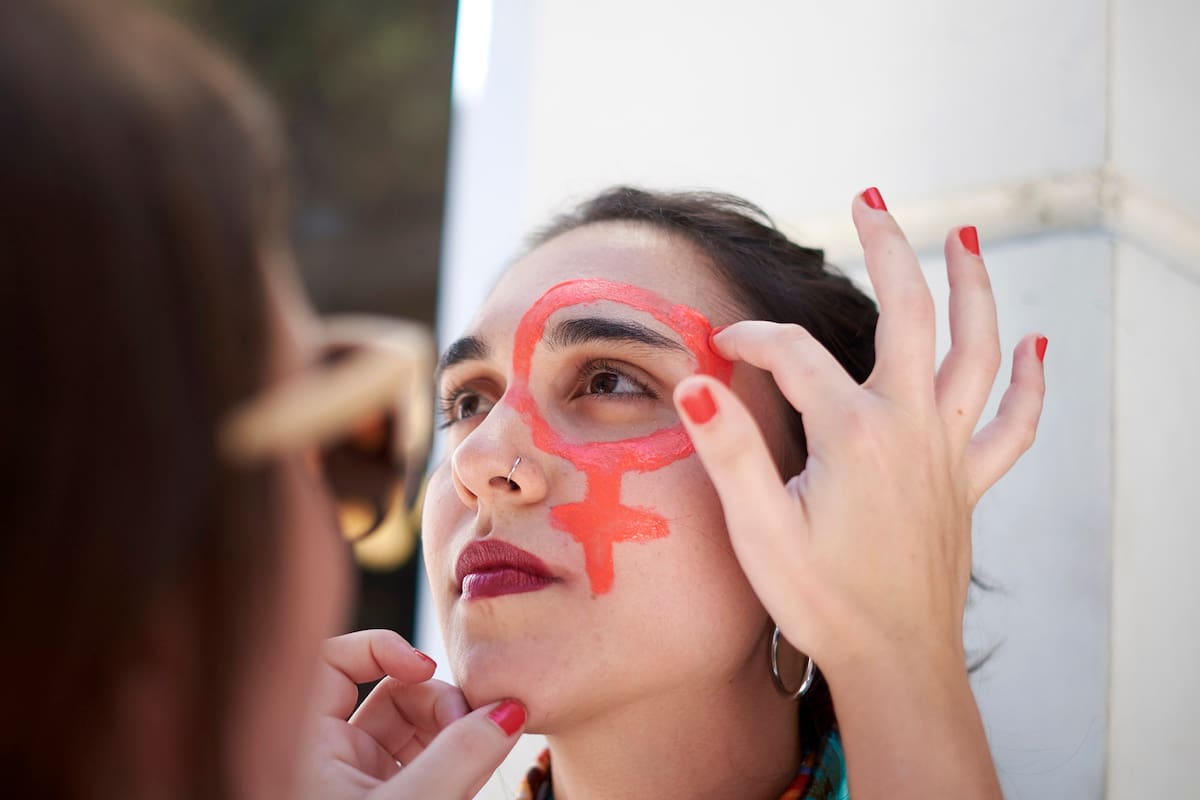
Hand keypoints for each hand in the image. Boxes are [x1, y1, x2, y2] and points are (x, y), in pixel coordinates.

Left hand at [302, 630, 524, 799]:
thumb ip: (459, 756)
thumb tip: (510, 710)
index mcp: (303, 744)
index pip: (332, 660)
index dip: (383, 649)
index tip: (425, 668)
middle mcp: (330, 756)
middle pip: (392, 692)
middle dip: (440, 702)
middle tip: (473, 727)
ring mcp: (362, 779)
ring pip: (417, 727)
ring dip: (457, 731)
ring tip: (483, 754)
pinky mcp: (391, 799)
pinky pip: (429, 761)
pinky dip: (458, 761)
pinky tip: (477, 775)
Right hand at [673, 190, 1044, 796]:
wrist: (894, 661)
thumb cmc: (821, 600)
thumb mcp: (757, 528)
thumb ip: (729, 449)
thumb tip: (696, 382)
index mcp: (855, 434)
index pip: (794, 354)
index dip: (750, 340)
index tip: (719, 348)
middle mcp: (910, 428)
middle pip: (907, 315)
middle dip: (887, 250)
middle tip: (870, 199)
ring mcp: (946, 453)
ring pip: (976, 353)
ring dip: (973, 291)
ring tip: (965, 240)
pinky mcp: (965, 483)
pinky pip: (1011, 425)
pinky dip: (1029, 384)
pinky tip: (1037, 347)